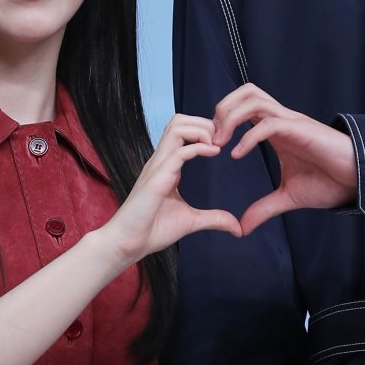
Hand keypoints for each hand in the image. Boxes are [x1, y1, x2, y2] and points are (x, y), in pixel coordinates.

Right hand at [103, 114, 241, 264]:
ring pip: (176, 128)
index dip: (204, 130)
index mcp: (166, 166)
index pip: (182, 131)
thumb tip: (237, 227)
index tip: (223, 143)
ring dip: (201, 130)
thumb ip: (214, 219)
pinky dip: (199, 147)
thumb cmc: (152, 230)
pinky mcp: (157, 178)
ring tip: (216, 145)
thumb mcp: (191, 221)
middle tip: (222, 140)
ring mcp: (157, 167)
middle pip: (179, 120)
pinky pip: (178, 152)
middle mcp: (160, 161)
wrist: (127, 244)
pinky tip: (214, 153)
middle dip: (204, 123)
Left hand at [211, 85, 357, 234]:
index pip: (243, 107)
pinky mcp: (301, 130)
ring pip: (254, 99)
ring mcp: (292, 122)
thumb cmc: (330, 183)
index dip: (223, 120)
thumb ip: (263, 209)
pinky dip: (248, 136)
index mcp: (277, 129)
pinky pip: (268, 123)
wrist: (359, 182)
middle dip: (223, 109)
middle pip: (245, 92)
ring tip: (220, 142)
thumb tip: (242, 227)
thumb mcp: (288, 198)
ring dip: (231, 117)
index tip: (210, 146)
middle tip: (212, 138)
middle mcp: (282, 119)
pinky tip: (237, 155)